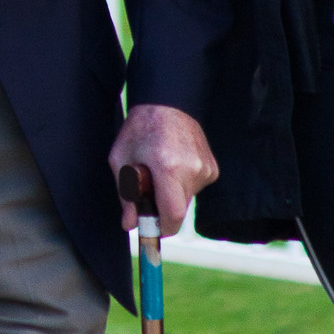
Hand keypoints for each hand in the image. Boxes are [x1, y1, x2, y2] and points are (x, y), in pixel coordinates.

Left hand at [110, 104, 218, 239]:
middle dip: (162, 210)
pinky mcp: (212, 168)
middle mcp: (191, 169)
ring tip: (162, 170)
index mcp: (167, 168)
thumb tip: (129, 225)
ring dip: (172, 194)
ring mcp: (205, 168)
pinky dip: (182, 184)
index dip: (162, 229)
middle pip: (179, 211)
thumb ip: (126, 196)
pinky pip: (195, 188)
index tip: (152, 230)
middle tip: (149, 191)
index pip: (173, 215)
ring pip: (187, 200)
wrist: (167, 103)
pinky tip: (175, 164)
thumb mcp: (121, 161)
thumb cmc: (139, 130)